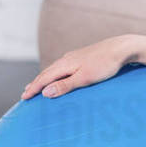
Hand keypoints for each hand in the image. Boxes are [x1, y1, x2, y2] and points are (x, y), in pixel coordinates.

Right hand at [21, 34, 139, 100]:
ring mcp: (74, 57)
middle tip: (25, 94)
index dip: (33, 89)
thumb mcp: (85, 78)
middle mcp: (66, 59)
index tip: (24, 98)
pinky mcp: (82, 58)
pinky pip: (62, 68)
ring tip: (36, 86)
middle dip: (35, 84)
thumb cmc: (105, 65)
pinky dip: (55, 74)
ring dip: (44, 79)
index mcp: (64, 64)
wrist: (121, 48)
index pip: (44, 78)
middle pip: (46, 73)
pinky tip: (57, 76)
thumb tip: (45, 92)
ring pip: (54, 70)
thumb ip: (65, 85)